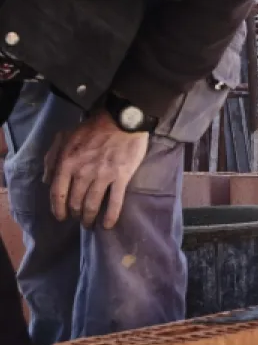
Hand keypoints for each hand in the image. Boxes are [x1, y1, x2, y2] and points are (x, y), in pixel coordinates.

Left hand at [45, 111, 149, 228]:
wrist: (122, 119)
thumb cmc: (94, 128)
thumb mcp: (65, 137)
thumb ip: (52, 157)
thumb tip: (47, 180)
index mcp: (67, 162)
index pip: (57, 193)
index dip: (58, 209)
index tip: (61, 217)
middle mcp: (82, 172)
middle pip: (75, 202)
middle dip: (76, 214)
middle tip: (79, 219)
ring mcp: (103, 176)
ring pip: (92, 205)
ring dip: (89, 218)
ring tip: (90, 224)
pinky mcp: (121, 177)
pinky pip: (115, 202)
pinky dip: (111, 216)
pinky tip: (108, 225)